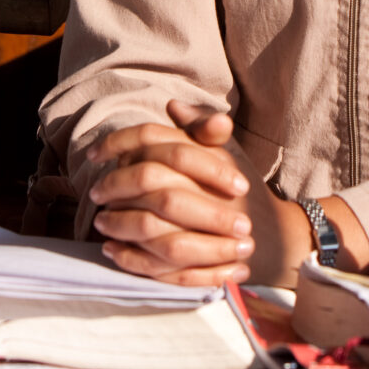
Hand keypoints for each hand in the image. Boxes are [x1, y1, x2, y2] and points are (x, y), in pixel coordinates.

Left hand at [87, 100, 313, 287]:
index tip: (95, 154)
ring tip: (101, 224)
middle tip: (97, 193)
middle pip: (148, 181)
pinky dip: (130, 258)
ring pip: (149, 225)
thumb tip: (173, 105)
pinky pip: (157, 262)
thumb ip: (199, 128)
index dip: (119, 143)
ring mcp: (203, 229)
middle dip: (115, 186)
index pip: (154, 140)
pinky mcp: (199, 263)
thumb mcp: (226, 152)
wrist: (274, 234)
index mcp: (206, 156)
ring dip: (119, 224)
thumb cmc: (241, 188)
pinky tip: (113, 251)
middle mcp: (204, 189)